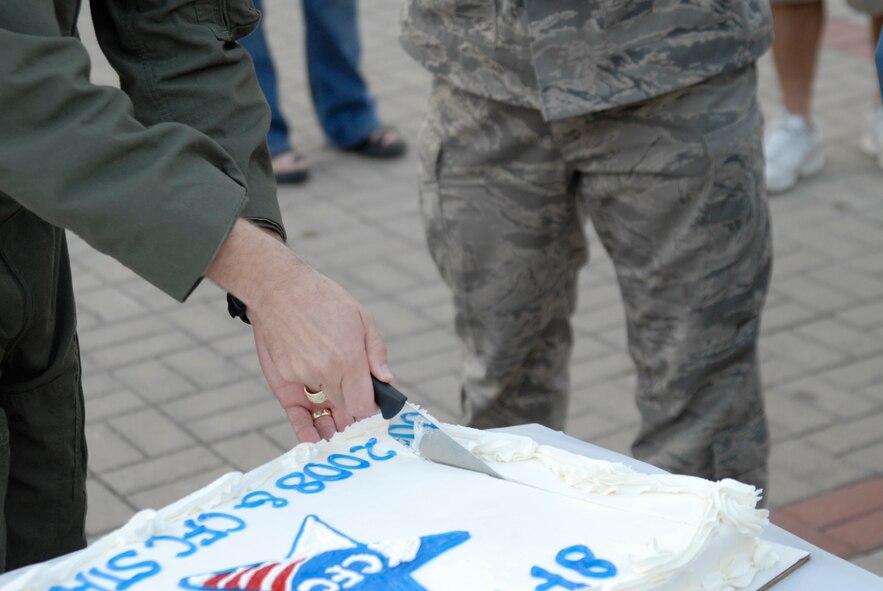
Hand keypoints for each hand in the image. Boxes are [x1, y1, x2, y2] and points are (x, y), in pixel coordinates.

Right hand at [207, 220, 392, 438]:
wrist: (278, 288)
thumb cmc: (322, 298)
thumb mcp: (361, 317)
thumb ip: (376, 352)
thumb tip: (386, 380)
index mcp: (349, 357)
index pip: (365, 403)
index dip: (371, 407)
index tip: (374, 405)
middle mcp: (326, 372)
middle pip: (347, 408)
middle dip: (353, 410)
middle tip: (357, 410)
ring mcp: (302, 377)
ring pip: (325, 409)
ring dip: (333, 420)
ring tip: (340, 427)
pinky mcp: (283, 379)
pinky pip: (299, 412)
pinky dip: (307, 428)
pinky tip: (316, 439)